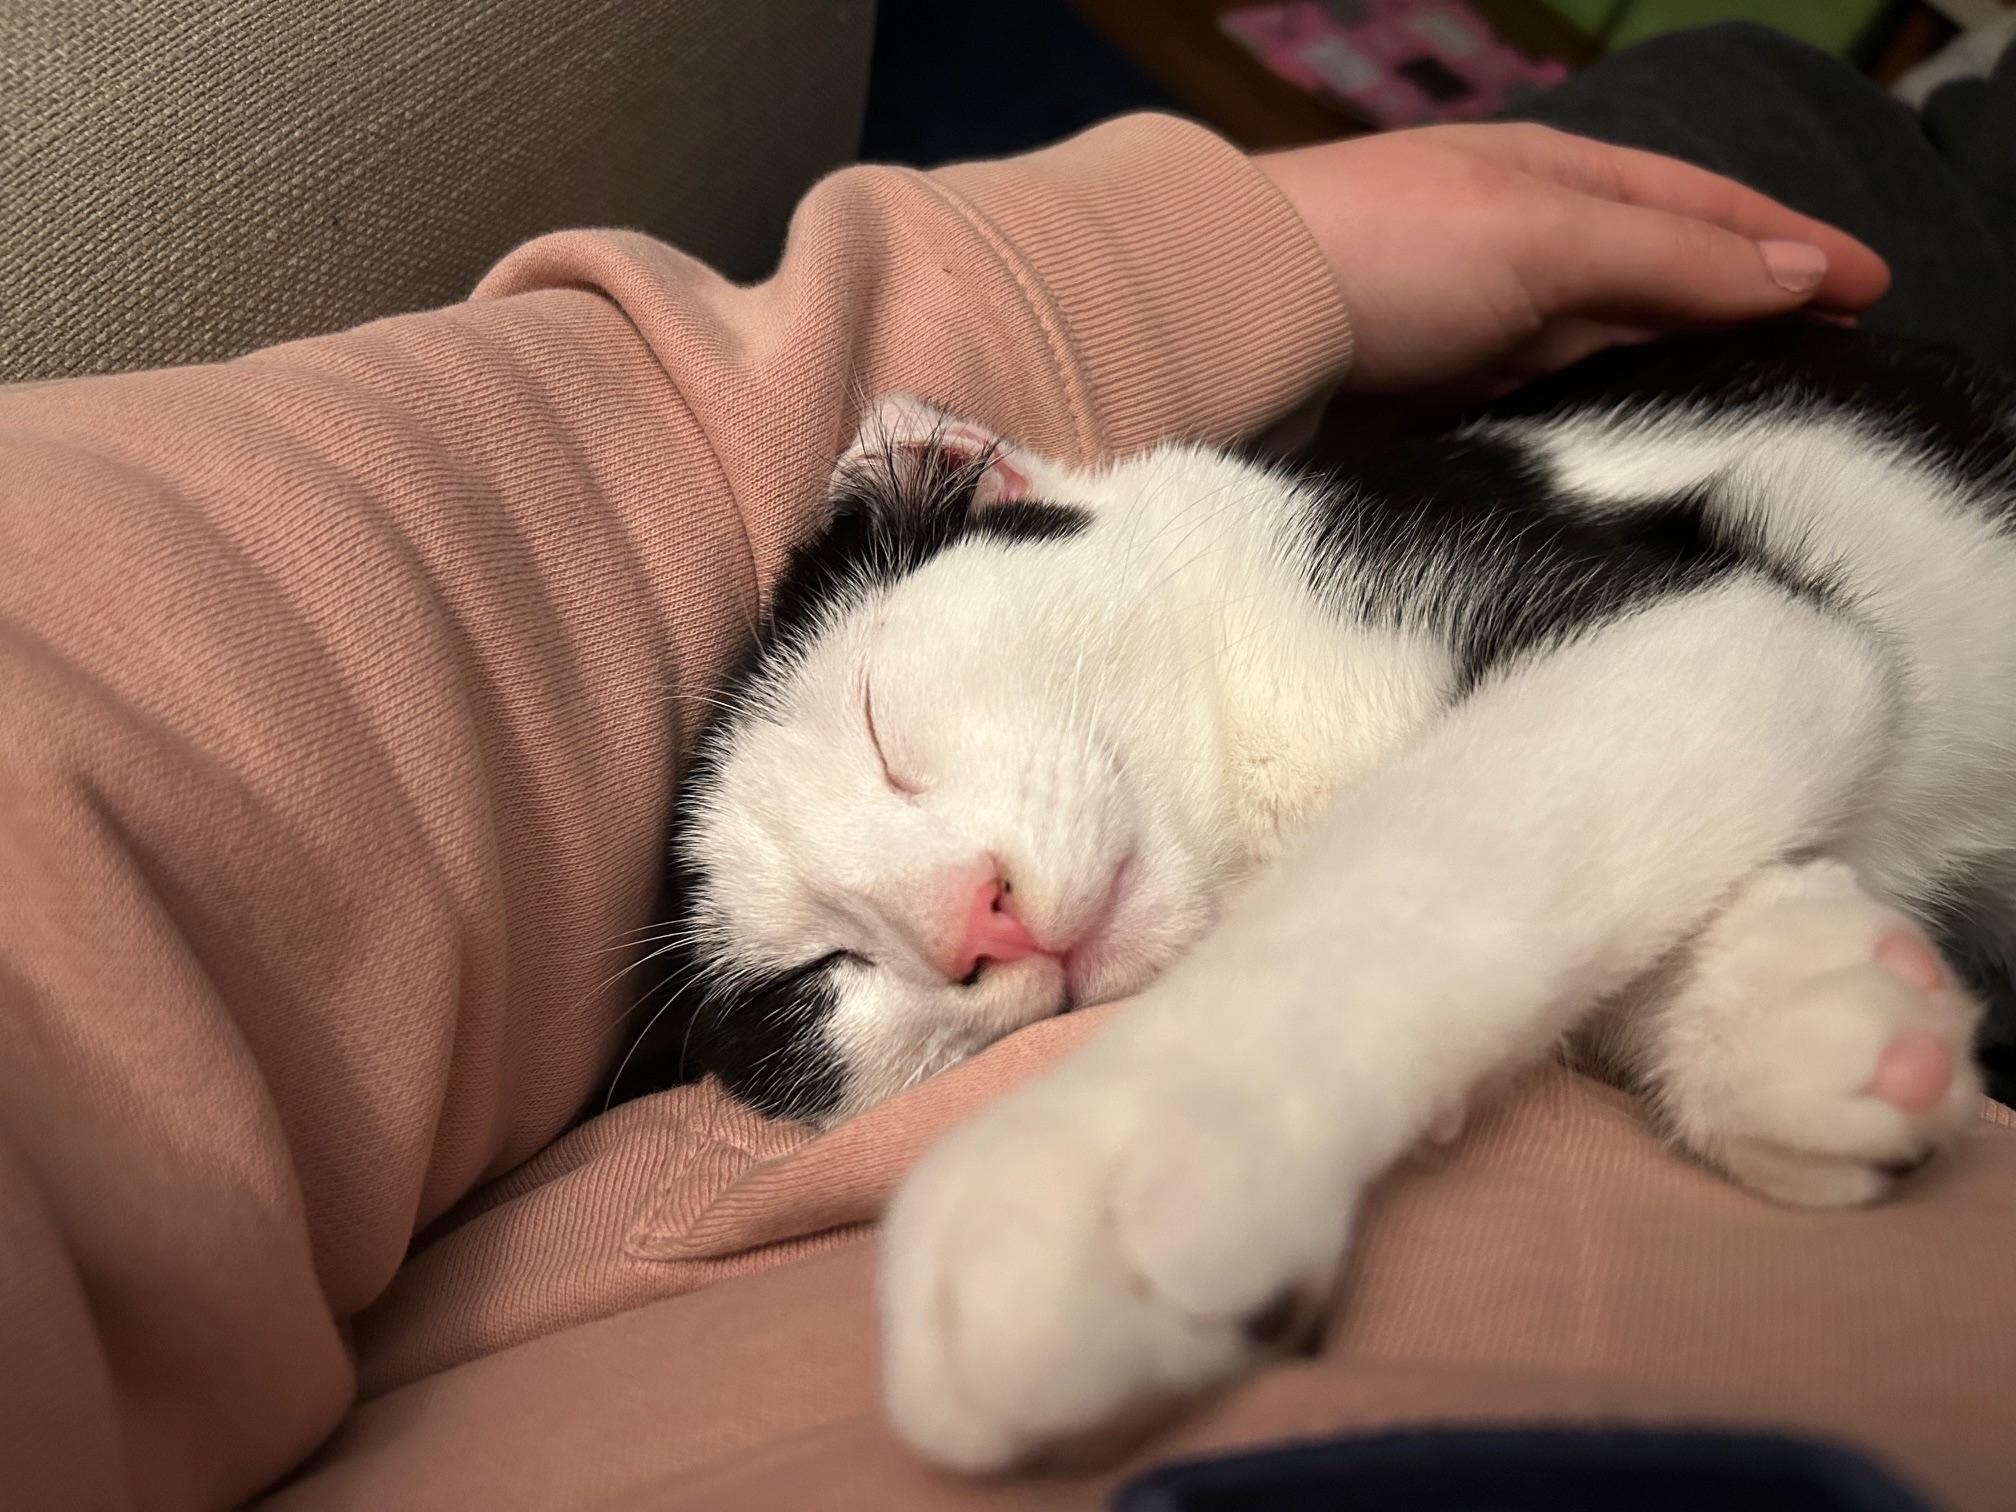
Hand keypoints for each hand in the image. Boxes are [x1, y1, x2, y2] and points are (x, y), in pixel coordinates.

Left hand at [1259, 123, 1890, 396]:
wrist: (1224, 318)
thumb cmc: (1386, 250)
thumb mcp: (1545, 237)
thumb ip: (1668, 262)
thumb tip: (1798, 275)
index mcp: (1554, 178)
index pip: (1699, 210)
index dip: (1788, 247)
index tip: (1872, 295)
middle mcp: (1518, 243)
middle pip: (1657, 284)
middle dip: (1741, 321)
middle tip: (1829, 381)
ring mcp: (1472, 322)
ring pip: (1600, 353)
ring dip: (1671, 380)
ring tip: (1752, 429)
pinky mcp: (1428, 395)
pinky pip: (1537, 409)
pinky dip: (1590, 424)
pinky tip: (1629, 456)